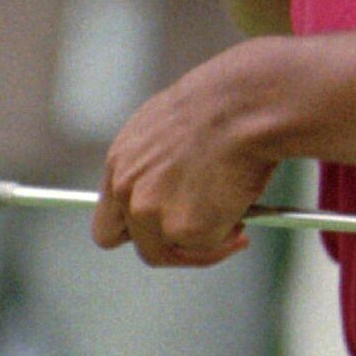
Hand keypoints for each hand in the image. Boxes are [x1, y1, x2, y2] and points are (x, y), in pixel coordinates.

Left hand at [92, 43, 276, 265]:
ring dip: (205, 243)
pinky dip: (227, 236)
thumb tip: (185, 187)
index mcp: (121, 161)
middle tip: (206, 238)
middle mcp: (126, 190)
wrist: (247, 103)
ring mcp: (151, 213)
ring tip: (242, 220)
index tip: (167, 226)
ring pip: (173, 251)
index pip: (109, 219)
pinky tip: (244, 204)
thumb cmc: (226, 103)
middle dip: (172, 246)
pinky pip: (208, 246)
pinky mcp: (183, 229)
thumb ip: (163, 163)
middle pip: (136, 244)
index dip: (138, 227)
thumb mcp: (176, 126)